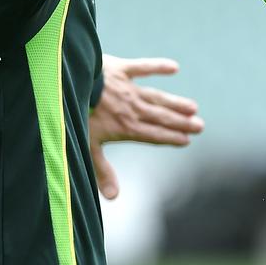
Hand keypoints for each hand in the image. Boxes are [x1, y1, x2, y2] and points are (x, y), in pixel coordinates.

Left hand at [90, 55, 203, 199]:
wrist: (65, 86)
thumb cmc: (76, 118)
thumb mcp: (87, 147)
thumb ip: (102, 171)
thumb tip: (114, 197)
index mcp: (126, 128)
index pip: (154, 135)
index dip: (171, 138)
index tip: (186, 140)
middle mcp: (132, 109)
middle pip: (161, 118)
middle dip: (181, 123)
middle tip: (200, 125)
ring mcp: (128, 89)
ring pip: (157, 97)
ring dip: (176, 103)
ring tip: (193, 107)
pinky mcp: (121, 69)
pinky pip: (143, 67)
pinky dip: (158, 66)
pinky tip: (174, 67)